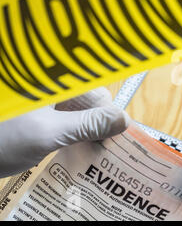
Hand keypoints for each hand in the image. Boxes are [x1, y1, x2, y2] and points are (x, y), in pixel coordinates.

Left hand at [0, 87, 129, 177]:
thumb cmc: (0, 138)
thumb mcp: (47, 133)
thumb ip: (88, 125)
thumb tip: (124, 120)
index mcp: (54, 77)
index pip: (95, 89)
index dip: (107, 113)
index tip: (113, 137)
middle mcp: (52, 81)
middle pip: (88, 98)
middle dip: (97, 122)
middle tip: (100, 146)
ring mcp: (44, 96)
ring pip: (78, 108)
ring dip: (86, 129)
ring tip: (89, 148)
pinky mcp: (39, 109)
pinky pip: (66, 116)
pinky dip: (73, 130)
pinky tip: (74, 145)